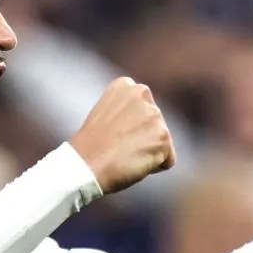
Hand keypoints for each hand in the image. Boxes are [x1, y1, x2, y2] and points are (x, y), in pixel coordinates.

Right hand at [69, 77, 176, 193]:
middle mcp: (142, 93)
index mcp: (125, 85)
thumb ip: (127, 112)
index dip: (130, 127)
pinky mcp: (163, 136)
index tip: (114, 133)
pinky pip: (167, 159)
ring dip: (147, 153)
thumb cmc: (90, 147)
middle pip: (154, 125)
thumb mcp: (105, 116)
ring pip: (161, 142)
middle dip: (142, 138)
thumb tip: (144, 126)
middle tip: (119, 146)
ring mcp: (154, 115)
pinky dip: (154, 167)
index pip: (143, 108)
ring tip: (124, 155)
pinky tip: (133, 164)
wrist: (84, 165)